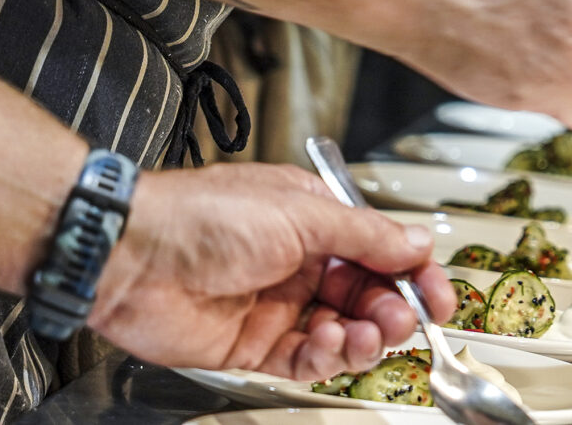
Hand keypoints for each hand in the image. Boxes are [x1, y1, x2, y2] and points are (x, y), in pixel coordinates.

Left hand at [90, 165, 454, 377]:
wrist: (133, 255)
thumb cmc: (201, 214)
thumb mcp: (301, 212)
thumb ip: (364, 234)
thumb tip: (415, 241)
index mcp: (312, 216)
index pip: (379, 247)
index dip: (412, 270)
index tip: (438, 292)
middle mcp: (298, 260)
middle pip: (367, 293)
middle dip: (392, 307)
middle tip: (405, 317)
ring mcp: (277, 304)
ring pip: (342, 330)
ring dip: (364, 335)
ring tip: (365, 332)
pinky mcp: (254, 345)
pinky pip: (306, 360)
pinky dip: (326, 357)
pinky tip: (329, 343)